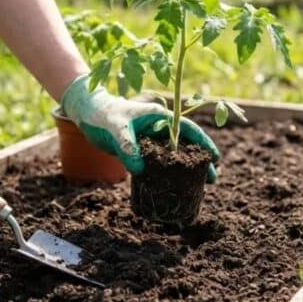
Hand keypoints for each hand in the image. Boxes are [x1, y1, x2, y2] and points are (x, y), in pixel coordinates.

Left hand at [60, 74, 220, 180]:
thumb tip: (139, 169)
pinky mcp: (141, 151)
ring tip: (200, 187)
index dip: (204, 143)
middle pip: (186, 145)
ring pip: (174, 157)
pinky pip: (159, 164)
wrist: (87, 113)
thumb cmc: (103, 114)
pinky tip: (174, 188)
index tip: (215, 157)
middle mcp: (159, 129)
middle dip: (201, 161)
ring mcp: (151, 140)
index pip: (188, 129)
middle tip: (213, 179)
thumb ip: (127, 145)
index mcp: (159, 117)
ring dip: (187, 170)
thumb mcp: (115, 127)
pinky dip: (168, 175)